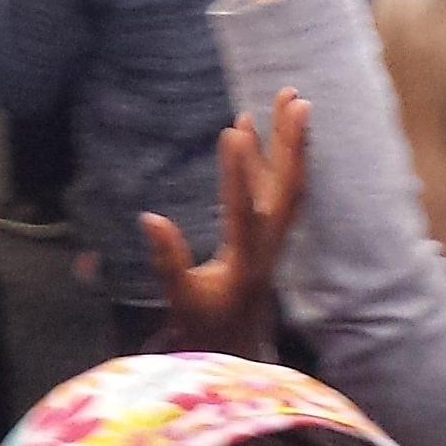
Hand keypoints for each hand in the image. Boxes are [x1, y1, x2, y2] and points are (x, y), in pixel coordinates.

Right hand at [142, 95, 310, 356]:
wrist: (237, 349)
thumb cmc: (205, 327)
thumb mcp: (180, 300)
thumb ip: (168, 262)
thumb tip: (149, 217)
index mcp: (246, 262)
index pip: (243, 211)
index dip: (238, 173)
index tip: (233, 131)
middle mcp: (269, 245)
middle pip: (288, 188)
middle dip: (291, 142)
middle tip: (295, 98)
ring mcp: (272, 237)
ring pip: (288, 184)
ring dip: (289, 141)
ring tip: (288, 96)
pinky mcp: (268, 233)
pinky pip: (276, 189)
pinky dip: (269, 157)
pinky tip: (252, 127)